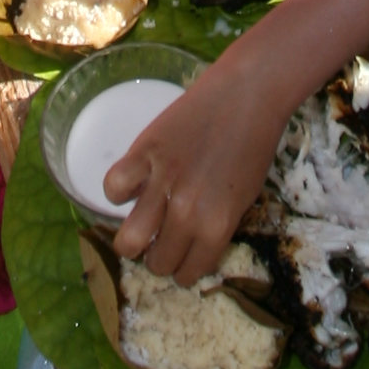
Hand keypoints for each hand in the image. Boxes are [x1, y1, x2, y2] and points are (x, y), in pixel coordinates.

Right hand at [105, 49, 289, 282]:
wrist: (248, 95)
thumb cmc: (253, 145)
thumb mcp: (243, 198)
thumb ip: (214, 225)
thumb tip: (187, 243)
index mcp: (217, 227)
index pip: (190, 273)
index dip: (184, 270)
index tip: (181, 260)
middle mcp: (187, 213)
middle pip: (158, 262)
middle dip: (159, 258)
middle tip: (161, 241)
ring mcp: (162, 182)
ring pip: (129, 240)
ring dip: (133, 240)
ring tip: (140, 226)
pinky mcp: (144, 153)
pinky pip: (114, 188)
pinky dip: (119, 191)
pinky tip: (133, 184)